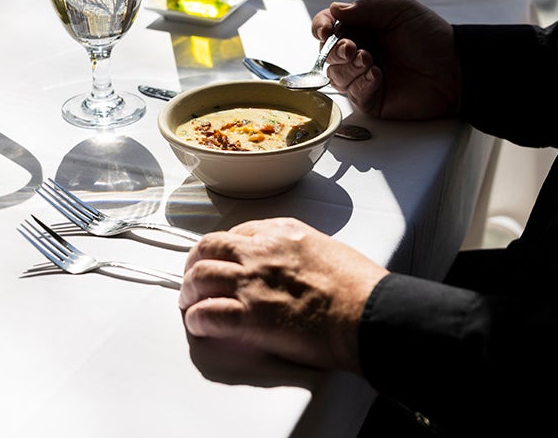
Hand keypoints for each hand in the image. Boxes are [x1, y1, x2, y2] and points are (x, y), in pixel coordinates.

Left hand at [179, 218, 388, 372]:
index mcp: (282, 232)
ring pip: (199, 277)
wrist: (368, 313)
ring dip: (189, 291)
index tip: (221, 259)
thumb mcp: (327, 249)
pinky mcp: (249, 316)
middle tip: (192, 278)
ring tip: (189, 303)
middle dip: (195, 263)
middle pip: (208, 248)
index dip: (223, 248)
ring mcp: (251, 282)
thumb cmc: (360, 287)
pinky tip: (199, 325)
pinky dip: (197, 320)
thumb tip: (291, 267)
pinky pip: (206, 314)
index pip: (237, 233)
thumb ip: (300, 253)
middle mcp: (261, 251)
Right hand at [312, 0, 460, 119]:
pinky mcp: (372, 99)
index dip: (321, 27)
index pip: (328, 27)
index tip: (325, 30)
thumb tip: (334, 9)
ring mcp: (363, 77)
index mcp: (362, 28)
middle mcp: (359, 52)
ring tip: (370, 61)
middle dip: (334, 50)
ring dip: (348, 67)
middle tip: (352, 48)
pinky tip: (378, 76)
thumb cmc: (431, 37)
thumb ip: (366, 8)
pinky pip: (354, 94)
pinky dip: (361, 84)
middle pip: (327, 53)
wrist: (455, 67)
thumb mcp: (400, 11)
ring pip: (335, 75)